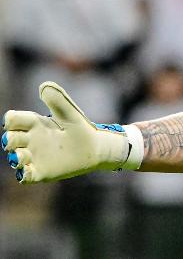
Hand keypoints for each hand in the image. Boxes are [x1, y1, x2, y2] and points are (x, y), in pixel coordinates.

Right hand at [2, 82, 141, 183]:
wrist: (94, 149)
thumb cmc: (80, 128)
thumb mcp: (70, 113)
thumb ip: (58, 100)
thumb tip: (44, 86)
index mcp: (34, 124)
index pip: (13, 120)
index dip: (11, 120)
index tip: (12, 120)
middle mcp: (30, 140)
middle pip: (10, 139)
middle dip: (9, 139)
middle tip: (14, 140)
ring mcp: (34, 157)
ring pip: (15, 158)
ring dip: (15, 157)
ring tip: (21, 156)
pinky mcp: (40, 172)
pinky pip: (25, 176)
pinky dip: (23, 175)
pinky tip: (27, 172)